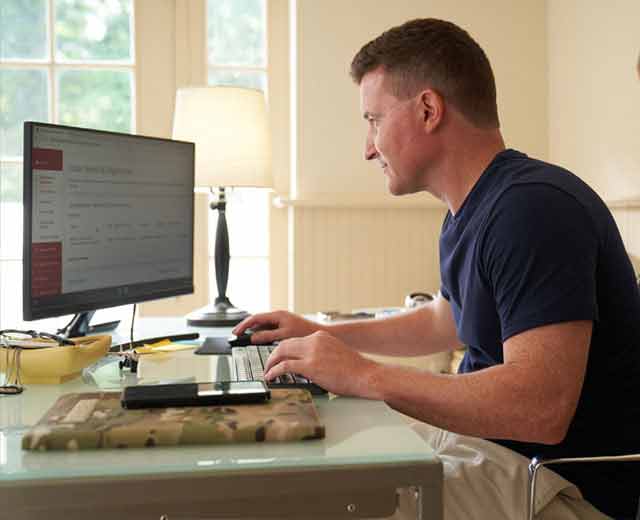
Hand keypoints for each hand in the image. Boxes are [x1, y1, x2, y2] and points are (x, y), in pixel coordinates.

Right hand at [232, 310, 321, 343]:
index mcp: (278, 315)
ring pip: (263, 324)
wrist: (321, 334)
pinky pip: (269, 328)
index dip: (244, 325)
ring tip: (244, 337)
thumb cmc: (306, 332)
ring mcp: (281, 321)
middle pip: (257, 320)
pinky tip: (258, 339)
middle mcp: (279, 316)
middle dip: (246, 327)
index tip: (236, 332)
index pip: (255, 318)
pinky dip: (261, 333)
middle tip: (236, 334)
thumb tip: (253, 337)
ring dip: (253, 330)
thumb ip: (268, 335)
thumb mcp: (284, 335)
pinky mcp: (284, 327)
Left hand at [263, 331, 380, 398]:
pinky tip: (271, 377)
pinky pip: (284, 366)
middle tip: (269, 364)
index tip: (278, 357)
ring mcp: (312, 352)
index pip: (295, 340)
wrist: (366, 375)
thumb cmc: (355, 370)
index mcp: (320, 337)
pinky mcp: (310, 366)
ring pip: (281, 352)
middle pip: (284, 344)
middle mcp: (314, 340)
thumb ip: (320, 353)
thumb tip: (307, 364)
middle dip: (273, 355)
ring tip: (267, 372)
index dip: (283, 349)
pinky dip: (274, 371)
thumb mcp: (335, 353)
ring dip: (271, 362)